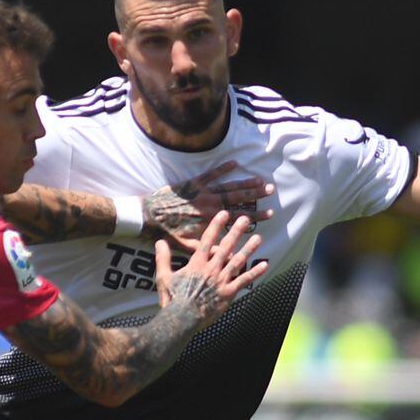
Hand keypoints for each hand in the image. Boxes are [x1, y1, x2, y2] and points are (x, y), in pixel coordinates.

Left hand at [145, 160, 276, 251]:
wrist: (148, 217)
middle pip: (238, 198)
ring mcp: (202, 192)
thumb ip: (208, 249)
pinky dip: (223, 168)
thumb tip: (227, 256)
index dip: (255, 215)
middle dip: (256, 194)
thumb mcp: (188, 247)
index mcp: (211, 220)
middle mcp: (210, 204)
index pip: (238, 217)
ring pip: (228, 185)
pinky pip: (211, 173)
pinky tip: (235, 163)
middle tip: (271, 190)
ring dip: (245, 182)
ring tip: (260, 179)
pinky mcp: (193, 183)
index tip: (269, 213)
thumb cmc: (168, 234)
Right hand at [159, 211, 267, 328]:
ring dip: (248, 249)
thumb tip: (160, 241)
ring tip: (258, 238)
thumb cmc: (172, 298)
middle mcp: (211, 269)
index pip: (207, 240)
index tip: (224, 214)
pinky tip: (265, 265)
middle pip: (226, 247)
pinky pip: (244, 281)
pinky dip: (255, 273)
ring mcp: (221, 281)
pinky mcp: (228, 293)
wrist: (182, 319)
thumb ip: (163, 258)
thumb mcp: (163, 277)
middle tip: (245, 219)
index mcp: (196, 264)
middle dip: (236, 231)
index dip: (216, 226)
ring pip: (238, 261)